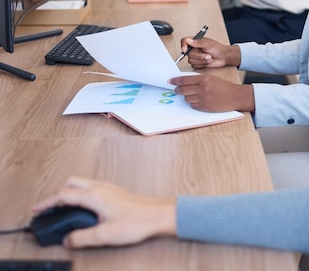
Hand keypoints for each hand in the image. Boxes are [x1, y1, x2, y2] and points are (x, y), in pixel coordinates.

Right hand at [32, 176, 175, 248]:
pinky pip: (92, 187)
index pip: (63, 195)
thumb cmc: (137, 222)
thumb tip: (68, 240)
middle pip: (71, 183)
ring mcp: (109, 188)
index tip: (37, 209)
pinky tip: (84, 208)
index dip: (47, 202)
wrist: (158, 215)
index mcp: (94, 196)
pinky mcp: (115, 192)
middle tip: (49, 209)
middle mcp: (100, 188)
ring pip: (82, 183)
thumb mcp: (104, 235)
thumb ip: (82, 238)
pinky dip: (82, 195)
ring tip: (64, 210)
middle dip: (57, 194)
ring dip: (70, 193)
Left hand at [169, 74, 254, 111]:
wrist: (235, 96)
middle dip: (178, 90)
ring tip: (192, 95)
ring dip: (187, 97)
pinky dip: (193, 103)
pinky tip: (198, 100)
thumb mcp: (212, 78)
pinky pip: (193, 105)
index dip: (175, 81)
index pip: (184, 80)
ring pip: (187, 98)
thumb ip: (199, 79)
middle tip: (176, 90)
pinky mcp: (205, 107)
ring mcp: (203, 98)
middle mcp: (203, 88)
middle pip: (183, 90)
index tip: (170, 81)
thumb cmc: (225, 87)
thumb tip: (184, 81)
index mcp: (204, 79)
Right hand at [181, 37, 240, 68]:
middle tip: (207, 55)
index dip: (183, 45)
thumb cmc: (218, 48)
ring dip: (201, 60)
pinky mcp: (198, 63)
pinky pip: (195, 65)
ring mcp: (195, 56)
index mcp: (195, 41)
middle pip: (188, 53)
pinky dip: (202, 64)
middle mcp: (194, 48)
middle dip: (199, 56)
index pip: (184, 41)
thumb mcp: (208, 43)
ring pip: (191, 60)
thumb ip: (198, 42)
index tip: (185, 49)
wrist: (224, 57)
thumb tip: (188, 41)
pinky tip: (207, 62)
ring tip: (209, 58)